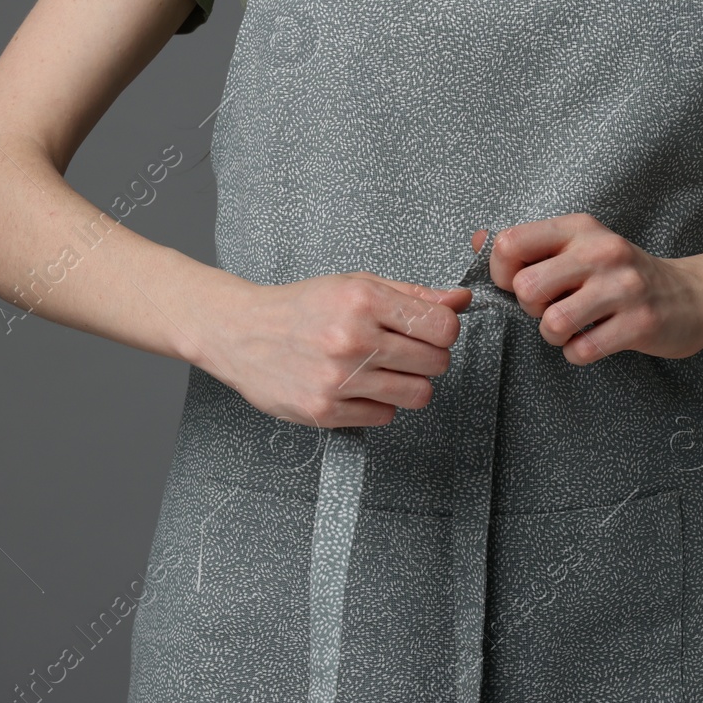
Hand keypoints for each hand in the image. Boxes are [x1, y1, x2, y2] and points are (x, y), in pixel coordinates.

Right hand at [200, 271, 473, 427]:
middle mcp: (352, 338)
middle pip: (436, 363)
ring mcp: (338, 378)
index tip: (431, 333)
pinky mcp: (324, 410)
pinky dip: (377, 404)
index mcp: (363, 300)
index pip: (443, 327)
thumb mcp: (356, 285)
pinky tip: (357, 387)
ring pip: (417, 395)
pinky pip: (384, 416)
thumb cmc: (302, 307)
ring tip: (383, 371)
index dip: (444, 332)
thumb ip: (412, 295)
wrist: (241, 332)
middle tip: (403, 353)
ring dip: (407, 385)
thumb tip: (461, 300)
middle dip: (428, 359)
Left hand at [479, 214, 702, 364]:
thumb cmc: (623, 275)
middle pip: (526, 288)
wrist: (692, 296)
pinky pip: (582, 349)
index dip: (501, 273)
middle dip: (530, 309)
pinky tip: (593, 342)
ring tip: (572, 329)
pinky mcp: (640, 323)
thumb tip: (478, 239)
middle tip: (552, 309)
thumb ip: (531, 245)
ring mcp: (623, 287)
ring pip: (553, 323)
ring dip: (554, 336)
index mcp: (579, 229)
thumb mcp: (580, 246)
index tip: (520, 285)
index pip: (510, 244)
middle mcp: (601, 251)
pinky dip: (579, 353)